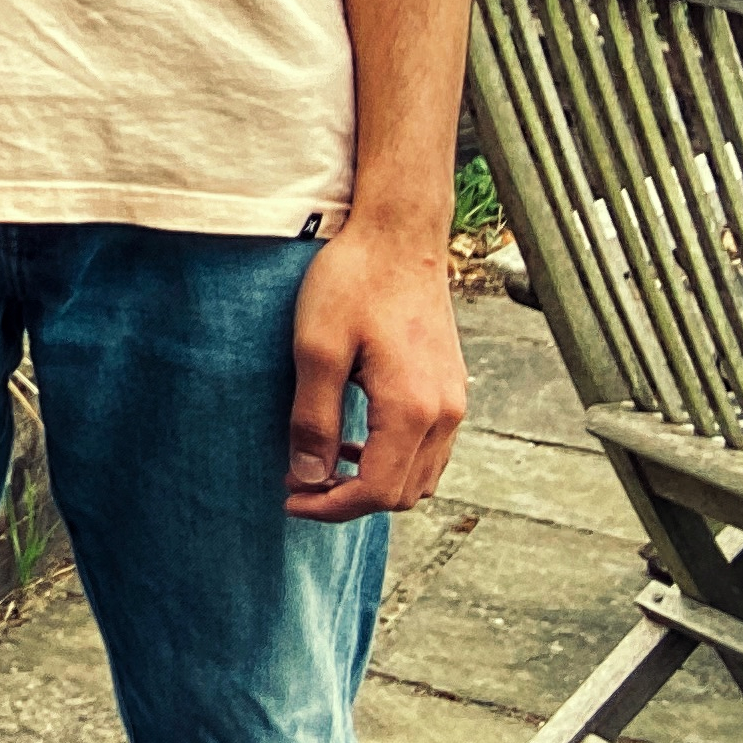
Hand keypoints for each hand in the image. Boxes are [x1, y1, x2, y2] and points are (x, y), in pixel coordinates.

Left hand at [286, 222, 467, 517]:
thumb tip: (309, 476)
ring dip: (373, 482)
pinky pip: (429, 448)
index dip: (330, 506)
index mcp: (412, 410)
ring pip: (421, 475)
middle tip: (298, 483)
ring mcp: (454, 401)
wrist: (399, 235)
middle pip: (403, 493)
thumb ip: (314, 419)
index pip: (377, 492)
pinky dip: (393, 459)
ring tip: (321, 465)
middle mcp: (445, 414)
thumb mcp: (316, 349)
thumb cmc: (354, 282)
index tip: (289, 498)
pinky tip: (355, 439)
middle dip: (349, 500)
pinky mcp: (450, 387)